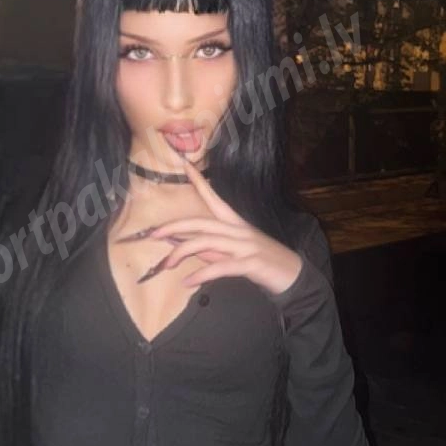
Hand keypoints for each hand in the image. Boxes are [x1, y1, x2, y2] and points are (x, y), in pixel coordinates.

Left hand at [150, 154, 302, 296]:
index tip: (184, 163)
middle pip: (202, 222)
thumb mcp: (233, 254)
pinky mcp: (251, 264)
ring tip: (166, 265)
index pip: (214, 198)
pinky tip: (188, 282)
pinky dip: (202, 275)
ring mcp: (245, 246)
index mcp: (235, 224)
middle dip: (175, 226)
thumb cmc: (261, 262)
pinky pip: (221, 267)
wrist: (294, 275)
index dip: (198, 181)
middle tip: (152, 234)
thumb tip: (183, 245)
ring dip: (183, 253)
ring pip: (208, 242)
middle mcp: (238, 230)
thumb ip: (210, 249)